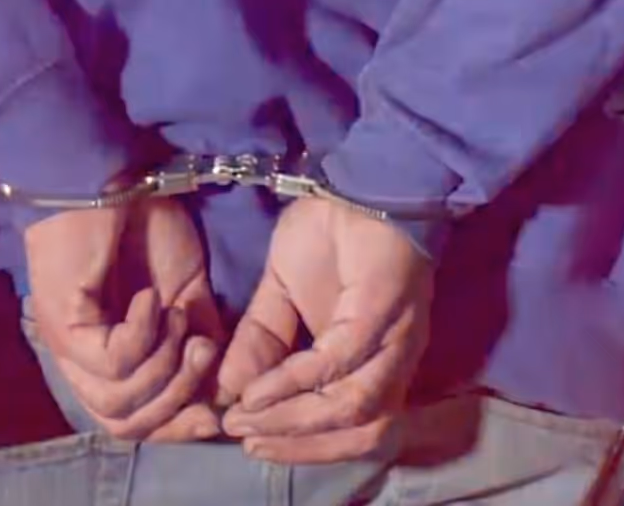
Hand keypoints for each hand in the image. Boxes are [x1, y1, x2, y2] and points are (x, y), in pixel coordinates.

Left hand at [24, 196, 225, 440]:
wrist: (110, 176)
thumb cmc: (143, 227)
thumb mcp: (186, 291)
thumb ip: (199, 337)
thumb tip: (224, 387)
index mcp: (106, 362)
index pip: (135, 423)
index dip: (177, 424)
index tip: (218, 411)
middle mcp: (80, 363)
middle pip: (125, 424)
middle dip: (176, 398)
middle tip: (205, 353)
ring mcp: (67, 346)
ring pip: (116, 402)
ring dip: (162, 367)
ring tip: (178, 319)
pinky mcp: (62, 323)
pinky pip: (111, 361)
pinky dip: (141, 335)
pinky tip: (150, 300)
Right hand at [217, 199, 433, 464]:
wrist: (355, 176)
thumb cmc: (332, 233)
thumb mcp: (282, 293)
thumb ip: (261, 342)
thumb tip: (226, 394)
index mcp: (379, 361)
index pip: (357, 432)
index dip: (306, 447)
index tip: (253, 444)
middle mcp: (397, 358)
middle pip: (365, 433)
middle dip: (302, 445)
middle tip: (248, 439)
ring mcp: (395, 336)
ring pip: (355, 408)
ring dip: (295, 420)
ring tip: (248, 417)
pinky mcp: (383, 309)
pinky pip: (340, 361)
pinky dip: (298, 380)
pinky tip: (260, 386)